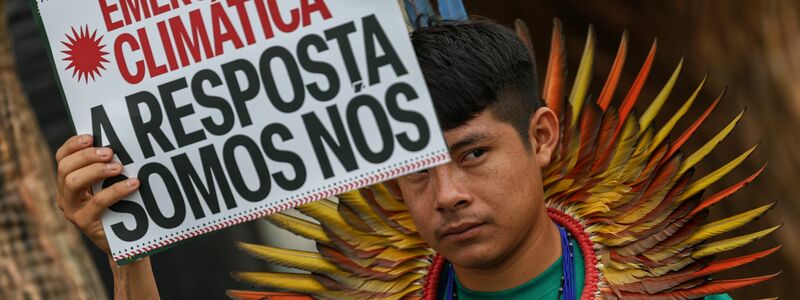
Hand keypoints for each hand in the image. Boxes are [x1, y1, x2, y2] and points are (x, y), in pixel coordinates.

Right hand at [55, 134, 138, 254]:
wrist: (125, 242)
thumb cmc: (121, 208)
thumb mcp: (111, 186)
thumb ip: (109, 168)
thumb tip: (122, 145)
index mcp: (68, 181)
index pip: (62, 157)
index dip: (73, 145)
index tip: (91, 137)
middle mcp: (65, 195)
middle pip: (65, 168)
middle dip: (86, 156)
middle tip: (110, 152)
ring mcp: (72, 210)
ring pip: (73, 183)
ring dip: (96, 170)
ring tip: (119, 167)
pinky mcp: (84, 222)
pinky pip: (97, 202)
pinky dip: (116, 190)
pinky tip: (133, 184)